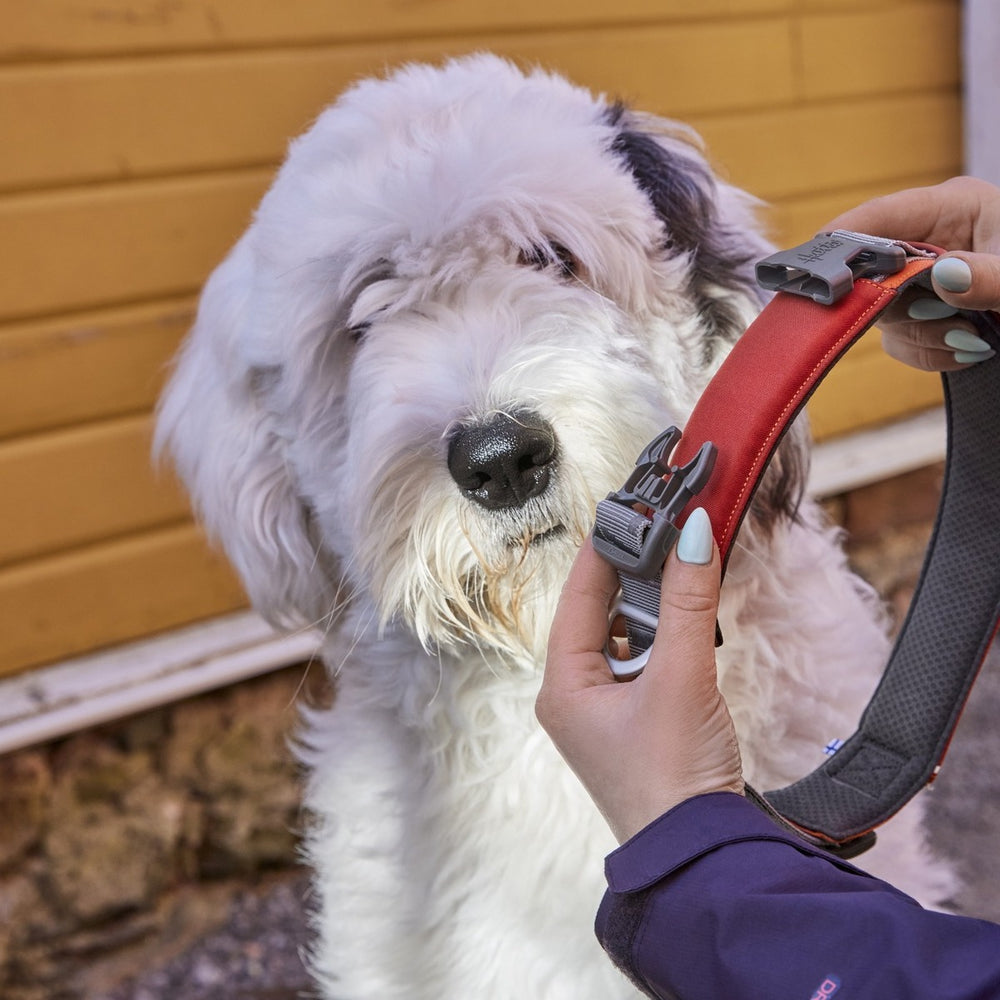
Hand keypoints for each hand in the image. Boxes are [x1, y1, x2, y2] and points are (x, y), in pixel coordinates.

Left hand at [536, 509, 742, 843]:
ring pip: (625, 636)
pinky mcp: (639, 722)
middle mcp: (577, 696)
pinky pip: (645, 662)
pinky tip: (689, 627)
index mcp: (563, 686)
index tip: (626, 511)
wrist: (702, 856)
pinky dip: (667, 639)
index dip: (602, 551)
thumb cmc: (672, 782)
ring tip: (681, 576)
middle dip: (634, 578)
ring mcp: (608, 711)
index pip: (578, 595)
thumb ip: (687, 603)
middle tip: (664, 537)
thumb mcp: (680, 677)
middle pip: (600, 613)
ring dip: (654, 609)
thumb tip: (694, 535)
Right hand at [826, 176, 999, 370]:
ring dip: (923, 336)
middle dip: (896, 307)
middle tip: (939, 318)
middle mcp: (931, 240)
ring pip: (883, 316)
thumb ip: (991, 275)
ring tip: (973, 340)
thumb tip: (945, 276)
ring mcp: (925, 279)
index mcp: (955, 207)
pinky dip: (930, 353)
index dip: (842, 246)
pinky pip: (902, 341)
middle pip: (870, 275)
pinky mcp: (927, 313)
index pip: (877, 218)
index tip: (822, 277)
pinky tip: (968, 351)